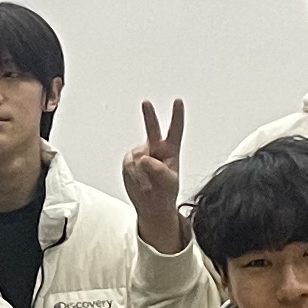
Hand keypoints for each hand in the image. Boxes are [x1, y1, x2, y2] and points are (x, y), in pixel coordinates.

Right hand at [120, 98, 190, 252]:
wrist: (152, 205)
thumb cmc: (165, 192)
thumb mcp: (169, 182)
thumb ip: (159, 169)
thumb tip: (144, 159)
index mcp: (171, 150)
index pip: (175, 130)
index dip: (177, 116)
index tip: (178, 102)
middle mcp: (155, 149)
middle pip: (152, 129)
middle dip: (149, 115)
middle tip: (146, 103)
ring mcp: (141, 155)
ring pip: (138, 156)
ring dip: (142, 173)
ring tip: (148, 186)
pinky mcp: (130, 162)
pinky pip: (129, 165)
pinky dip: (134, 176)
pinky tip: (140, 183)